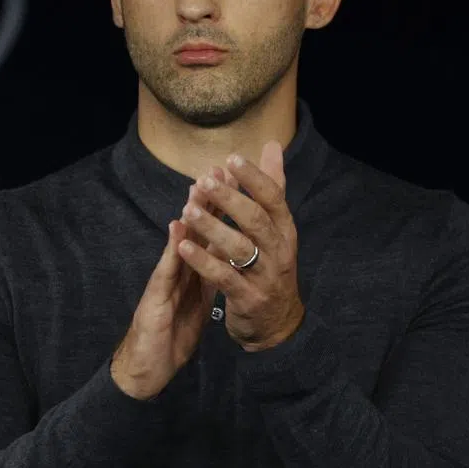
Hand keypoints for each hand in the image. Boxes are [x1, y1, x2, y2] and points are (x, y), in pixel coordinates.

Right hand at [110, 169, 235, 399]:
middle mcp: (179, 268)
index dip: (225, 207)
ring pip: (181, 243)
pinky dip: (174, 250)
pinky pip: (168, 272)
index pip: (212, 232)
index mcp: (194, 268)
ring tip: (198, 187)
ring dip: (190, 215)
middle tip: (219, 168)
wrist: (150, 365)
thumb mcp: (200, 298)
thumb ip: (211, 271)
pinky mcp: (156, 298)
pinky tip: (178, 230)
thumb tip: (229, 251)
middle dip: (210, 200)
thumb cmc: (173, 330)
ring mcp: (166, 280)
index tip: (238, 179)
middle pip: (197, 230)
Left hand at [178, 141, 304, 351]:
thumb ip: (272, 186)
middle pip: (255, 220)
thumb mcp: (275, 228)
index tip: (230, 159)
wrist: (277, 322)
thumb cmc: (270, 264)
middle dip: (229, 199)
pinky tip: (183, 247)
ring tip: (189, 209)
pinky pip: (223, 277)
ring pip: (238, 248)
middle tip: (204, 181)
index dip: (253, 178)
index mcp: (285, 230)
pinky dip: (203, 261)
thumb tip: (271, 145)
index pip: (273, 198)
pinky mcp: (248, 298)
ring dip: (212, 227)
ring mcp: (264, 276)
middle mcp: (279, 251)